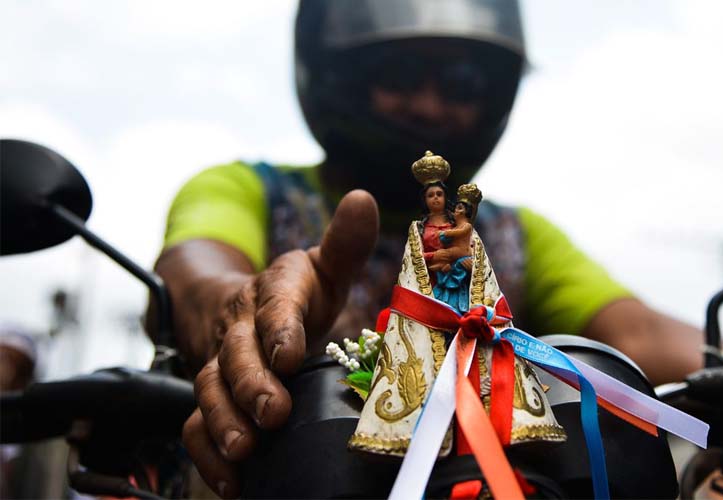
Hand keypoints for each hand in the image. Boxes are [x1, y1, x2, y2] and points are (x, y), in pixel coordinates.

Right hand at [180, 190, 377, 497]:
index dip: (279, 328)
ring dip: (224, 421)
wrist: (235, 308)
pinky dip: (208, 453)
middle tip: (271, 413)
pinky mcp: (212, 397)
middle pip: (236, 354)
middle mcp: (240, 327)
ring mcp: (220, 364)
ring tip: (245, 451)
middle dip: (251, 384)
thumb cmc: (292, 294)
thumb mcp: (320, 268)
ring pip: (209, 390)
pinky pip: (196, 425)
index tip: (290, 353)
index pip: (274, 304)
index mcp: (274, 292)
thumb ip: (345, 244)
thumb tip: (362, 198)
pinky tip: (232, 480)